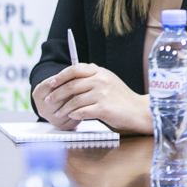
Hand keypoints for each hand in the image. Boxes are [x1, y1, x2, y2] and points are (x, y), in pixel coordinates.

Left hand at [33, 64, 152, 134]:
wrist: (138, 111)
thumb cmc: (122, 98)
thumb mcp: (109, 81)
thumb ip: (92, 77)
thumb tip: (70, 78)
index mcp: (100, 72)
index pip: (75, 69)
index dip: (60, 76)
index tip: (51, 83)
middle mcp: (101, 80)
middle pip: (71, 85)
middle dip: (56, 94)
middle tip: (48, 100)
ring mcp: (102, 93)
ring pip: (74, 100)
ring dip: (63, 108)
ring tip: (58, 113)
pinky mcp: (103, 108)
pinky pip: (81, 112)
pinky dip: (74, 115)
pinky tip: (71, 117)